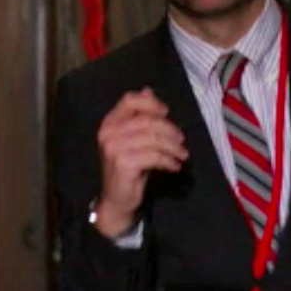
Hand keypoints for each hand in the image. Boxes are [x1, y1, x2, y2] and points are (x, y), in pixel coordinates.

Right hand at [93, 88, 186, 236]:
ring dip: (173, 147)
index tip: (167, 112)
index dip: (151, 103)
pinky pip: (154, 156)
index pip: (129, 100)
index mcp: (109, 122)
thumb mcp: (134, 139)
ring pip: (153, 138)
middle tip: (182, 141)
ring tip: (182, 155)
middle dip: (170, 129)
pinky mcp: (123, 163)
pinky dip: (169, 160)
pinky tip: (175, 166)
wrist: (117, 199)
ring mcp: (113, 148)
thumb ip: (140, 116)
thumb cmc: (128, 167)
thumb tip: (148, 90)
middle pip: (147, 120)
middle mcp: (108, 132)